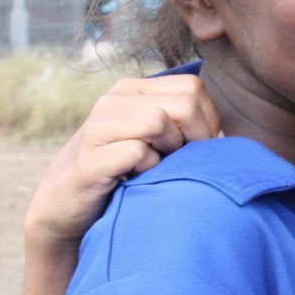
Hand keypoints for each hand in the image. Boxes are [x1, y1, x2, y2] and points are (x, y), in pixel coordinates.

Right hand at [24, 74, 219, 246]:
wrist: (67, 207)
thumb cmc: (122, 174)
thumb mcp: (154, 141)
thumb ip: (182, 126)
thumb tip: (227, 135)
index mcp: (134, 90)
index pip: (193, 88)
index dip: (208, 121)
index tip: (199, 149)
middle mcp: (114, 99)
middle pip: (183, 104)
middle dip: (197, 138)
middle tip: (184, 163)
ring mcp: (99, 126)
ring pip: (159, 122)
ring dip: (169, 153)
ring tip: (157, 168)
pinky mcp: (90, 157)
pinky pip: (138, 153)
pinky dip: (148, 171)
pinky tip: (136, 180)